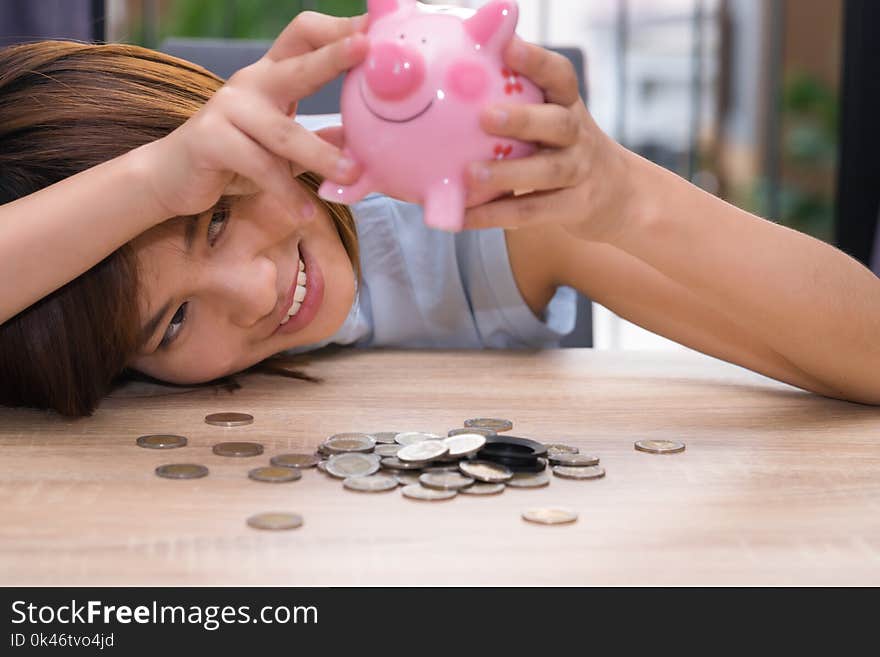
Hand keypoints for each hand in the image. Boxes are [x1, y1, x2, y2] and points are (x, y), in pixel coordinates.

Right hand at [140, 12, 368, 219]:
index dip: (336, 30)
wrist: (173, 177)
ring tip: (351, 174)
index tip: (371, 29)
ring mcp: (227, 108)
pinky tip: (305, 212)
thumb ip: (320, 140)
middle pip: (297, 65)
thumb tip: (363, 143)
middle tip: (366, 50)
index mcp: (271, 75)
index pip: (304, 36)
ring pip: (284, 133)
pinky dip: (286, 192)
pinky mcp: (210, 139)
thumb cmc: (235, 158)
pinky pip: (259, 167)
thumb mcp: (284, 148)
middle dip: (333, 56)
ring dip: (321, 155)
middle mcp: (250, 83)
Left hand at [463, 38, 635, 243]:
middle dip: (522, 120)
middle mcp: (579, 136)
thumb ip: (518, 103)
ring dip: (508, 173)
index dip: (537, 62)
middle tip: (486, 116)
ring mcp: (580, 172)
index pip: (559, 77)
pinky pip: (532, 211)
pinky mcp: (574, 207)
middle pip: (558, 124)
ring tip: (471, 174)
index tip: (508, 49)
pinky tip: (465, 217)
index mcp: (568, 105)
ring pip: (548, 171)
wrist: (619, 194)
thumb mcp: (554, 118)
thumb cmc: (565, 148)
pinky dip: (496, 214)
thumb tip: (454, 87)